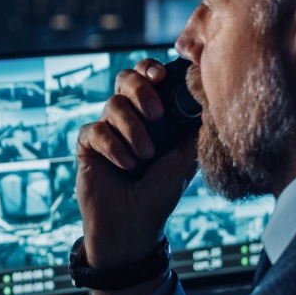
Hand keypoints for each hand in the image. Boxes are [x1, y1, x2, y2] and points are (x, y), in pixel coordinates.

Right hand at [75, 58, 198, 271]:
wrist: (134, 226)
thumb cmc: (160, 194)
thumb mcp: (184, 159)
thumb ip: (193, 129)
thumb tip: (208, 100)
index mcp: (151, 115)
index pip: (147, 76)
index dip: (151, 68)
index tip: (162, 75)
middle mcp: (127, 117)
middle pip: (125, 79)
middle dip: (141, 90)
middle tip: (156, 114)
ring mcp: (106, 130)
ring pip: (112, 105)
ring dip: (132, 128)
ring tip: (145, 155)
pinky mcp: (87, 147)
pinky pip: (94, 131)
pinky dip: (113, 146)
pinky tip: (126, 165)